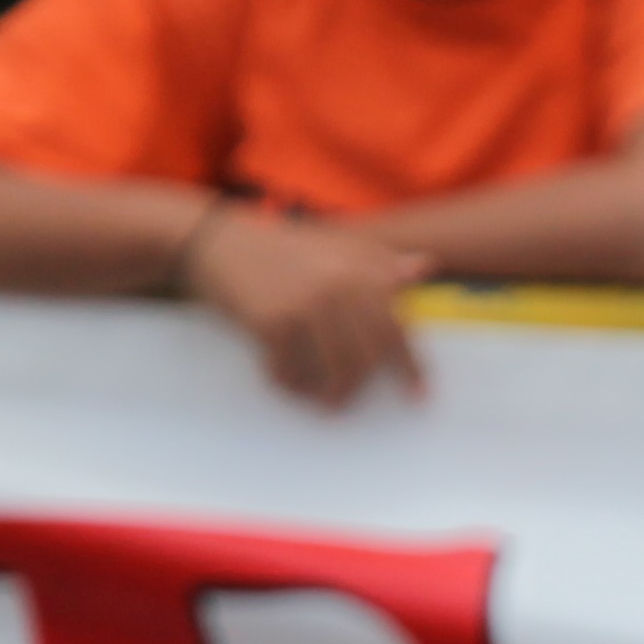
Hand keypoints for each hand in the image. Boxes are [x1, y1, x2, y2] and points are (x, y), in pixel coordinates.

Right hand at [181, 203, 429, 409]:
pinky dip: (290, 382)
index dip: (411, 366)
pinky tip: (286, 380)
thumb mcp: (334, 246)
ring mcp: (307, 304)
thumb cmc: (283, 250)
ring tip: (326, 400)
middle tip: (352, 401)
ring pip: (337, 369)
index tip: (419, 396)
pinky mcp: (274, 322)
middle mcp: (339, 285)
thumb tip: (424, 267)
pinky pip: (293, 370)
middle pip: (370, 355)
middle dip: (365, 385)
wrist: (219, 242)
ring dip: (332, 393)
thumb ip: (378, 261)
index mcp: (360, 268)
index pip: (397, 326)